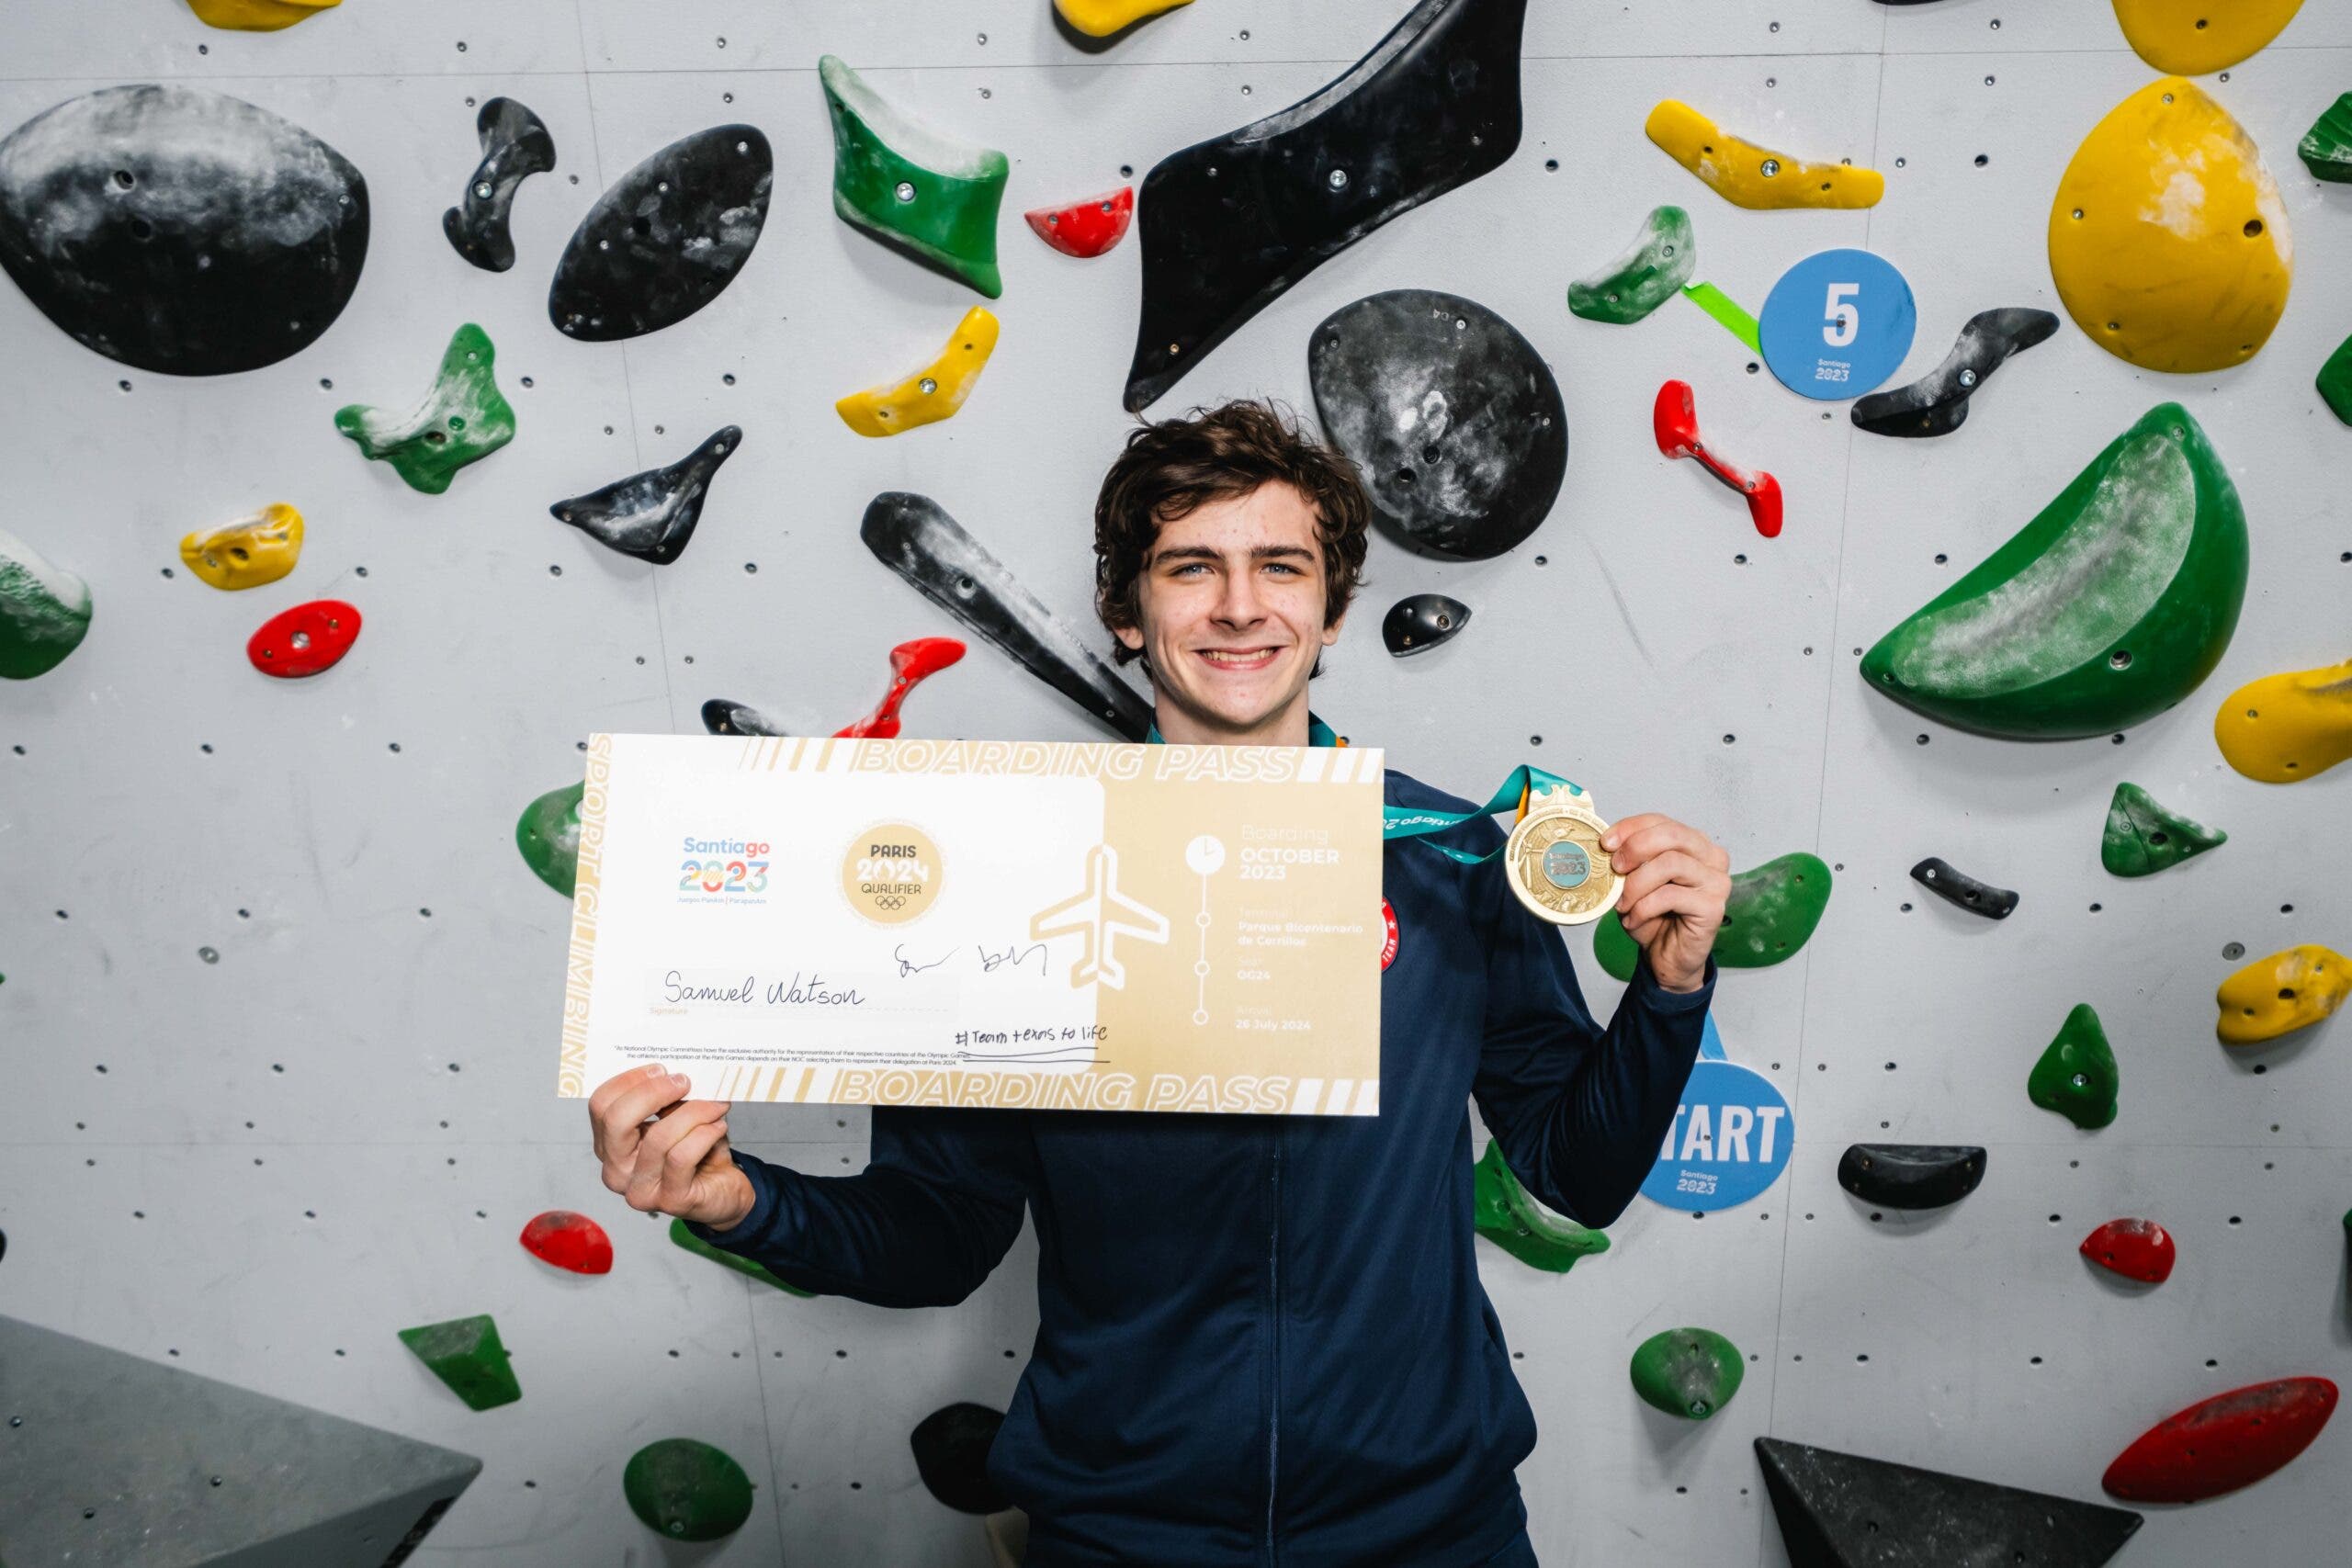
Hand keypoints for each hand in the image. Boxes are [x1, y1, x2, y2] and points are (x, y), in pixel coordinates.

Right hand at [589, 1064, 755, 1229]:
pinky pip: (683, 1157)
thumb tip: (676, 1073)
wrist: (723, 1190)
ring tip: (714, 1105)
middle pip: (616, 1120)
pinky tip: (718, 1127)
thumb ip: (667, 1099)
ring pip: (658, 1137)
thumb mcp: (676, 1118)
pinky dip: (705, 1134)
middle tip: (684, 1081)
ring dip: (693, 1113)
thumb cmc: (697, 1151)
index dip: (630, 1080)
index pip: (601, 1105)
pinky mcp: (670, 1201)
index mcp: (610, 1145)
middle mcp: (616, 1171)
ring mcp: (640, 1190)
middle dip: (653, 1092)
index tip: (662, 1069)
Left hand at [1600, 813, 1729, 992]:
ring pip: (1670, 864)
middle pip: (1671, 835)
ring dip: (1637, 884)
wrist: (1667, 956)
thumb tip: (1608, 844)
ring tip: (1623, 904)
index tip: (1606, 843)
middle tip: (1615, 868)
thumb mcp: (1635, 881)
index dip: (1630, 828)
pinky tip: (1634, 919)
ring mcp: (1717, 881)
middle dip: (1635, 848)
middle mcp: (1712, 857)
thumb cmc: (1653, 916)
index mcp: (1694, 843)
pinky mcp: (1713, 907)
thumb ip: (1629, 859)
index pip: (1662, 821)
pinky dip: (1643, 907)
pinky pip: (1670, 896)